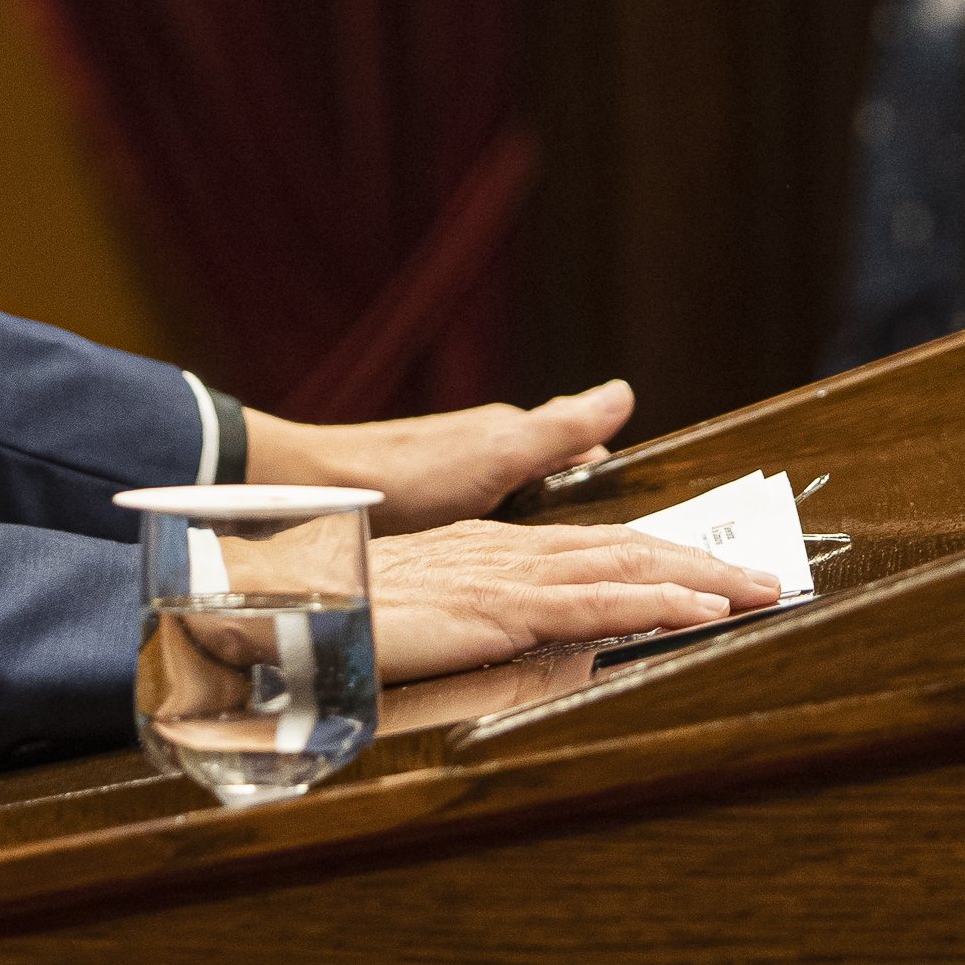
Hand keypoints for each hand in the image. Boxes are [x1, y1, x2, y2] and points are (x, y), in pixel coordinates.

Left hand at [243, 381, 634, 533]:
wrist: (319, 491)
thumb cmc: (408, 475)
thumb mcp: (497, 455)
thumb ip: (560, 430)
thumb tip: (624, 392)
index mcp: (510, 434)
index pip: (583, 454)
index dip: (613, 487)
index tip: (644, 527)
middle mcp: (488, 451)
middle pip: (555, 479)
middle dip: (585, 511)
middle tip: (618, 557)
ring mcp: (459, 480)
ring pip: (522, 503)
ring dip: (546, 530)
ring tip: (572, 570)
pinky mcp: (432, 511)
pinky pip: (488, 524)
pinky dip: (508, 543)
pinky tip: (505, 572)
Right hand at [365, 519, 778, 682]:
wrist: (284, 607)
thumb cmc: (339, 618)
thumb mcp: (418, 617)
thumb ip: (468, 620)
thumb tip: (513, 641)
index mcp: (487, 552)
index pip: (592, 549)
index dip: (657, 558)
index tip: (711, 572)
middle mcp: (504, 551)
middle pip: (623, 549)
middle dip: (700, 561)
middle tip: (765, 576)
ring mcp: (502, 576)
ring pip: (623, 568)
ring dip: (699, 578)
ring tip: (759, 589)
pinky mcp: (496, 609)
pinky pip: (592, 604)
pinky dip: (654, 604)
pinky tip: (701, 611)